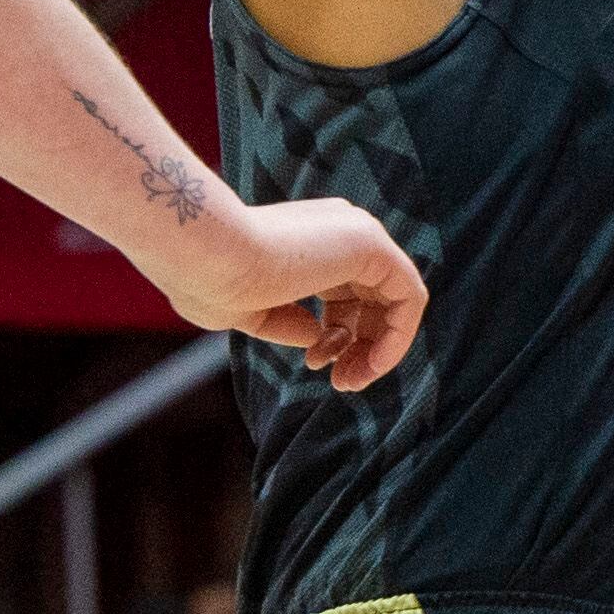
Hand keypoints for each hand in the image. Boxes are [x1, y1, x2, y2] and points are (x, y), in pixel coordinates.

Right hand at [162, 200, 429, 391]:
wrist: (205, 256)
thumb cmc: (210, 281)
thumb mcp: (249, 312)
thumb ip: (287, 322)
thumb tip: (317, 339)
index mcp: (310, 240)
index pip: (347, 294)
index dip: (338, 337)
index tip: (317, 367)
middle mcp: (338, 229)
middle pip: (375, 300)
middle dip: (361, 348)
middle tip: (340, 383)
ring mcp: (357, 232)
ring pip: (397, 302)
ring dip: (378, 351)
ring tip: (345, 381)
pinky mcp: (372, 244)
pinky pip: (409, 299)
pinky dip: (397, 338)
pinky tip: (370, 366)